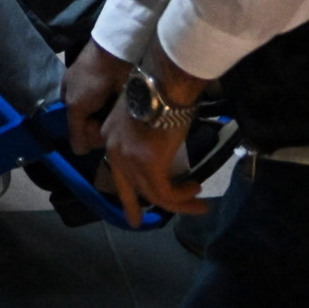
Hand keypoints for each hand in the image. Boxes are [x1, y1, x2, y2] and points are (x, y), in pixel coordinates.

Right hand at [61, 42, 132, 155]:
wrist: (117, 56)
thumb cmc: (91, 79)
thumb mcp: (76, 105)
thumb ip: (76, 130)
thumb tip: (79, 153)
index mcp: (71, 96)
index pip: (76, 125)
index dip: (84, 132)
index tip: (93, 130)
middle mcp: (88, 98)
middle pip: (92, 125)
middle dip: (98, 129)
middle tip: (105, 124)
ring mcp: (107, 97)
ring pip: (108, 122)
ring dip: (112, 125)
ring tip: (118, 121)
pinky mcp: (124, 95)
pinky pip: (121, 115)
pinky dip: (123, 118)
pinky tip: (127, 118)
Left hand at [95, 44, 212, 221]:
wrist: (164, 84)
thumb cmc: (160, 91)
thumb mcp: (145, 113)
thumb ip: (145, 133)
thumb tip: (161, 145)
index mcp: (111, 136)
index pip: (117, 169)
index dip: (125, 187)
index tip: (132, 199)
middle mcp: (115, 150)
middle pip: (127, 187)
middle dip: (134, 207)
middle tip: (138, 223)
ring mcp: (130, 160)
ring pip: (152, 194)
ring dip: (178, 203)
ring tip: (198, 205)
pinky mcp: (149, 166)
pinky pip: (165, 193)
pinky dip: (183, 197)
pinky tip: (196, 190)